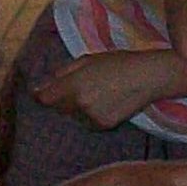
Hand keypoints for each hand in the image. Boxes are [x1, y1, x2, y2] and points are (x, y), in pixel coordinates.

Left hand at [34, 50, 175, 130]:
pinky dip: (89, 115)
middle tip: (74, 88)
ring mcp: (92, 117)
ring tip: (93, 94)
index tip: (39, 92)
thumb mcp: (87, 60)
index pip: (44, 98)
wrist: (147, 77)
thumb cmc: (117, 63)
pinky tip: (103, 103)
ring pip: (73, 116)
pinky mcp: (104, 126)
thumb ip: (63, 73)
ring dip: (75, 108)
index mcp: (73, 85)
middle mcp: (80, 104)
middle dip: (60, 99)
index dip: (39, 95)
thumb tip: (43, 85)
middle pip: (58, 108)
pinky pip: (87, 122)